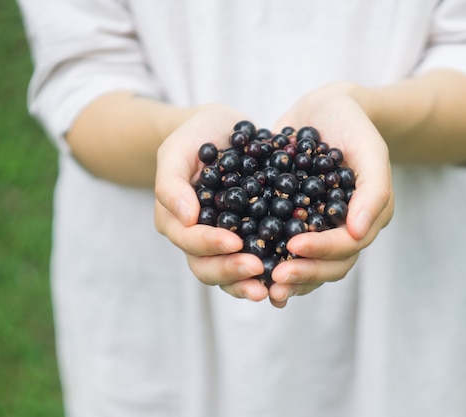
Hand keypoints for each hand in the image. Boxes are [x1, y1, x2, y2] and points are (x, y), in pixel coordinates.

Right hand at [154, 104, 270, 301]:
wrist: (221, 129)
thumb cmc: (194, 136)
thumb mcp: (177, 150)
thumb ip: (172, 183)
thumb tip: (186, 218)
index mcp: (177, 221)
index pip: (189, 241)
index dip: (209, 244)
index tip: (234, 242)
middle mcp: (199, 238)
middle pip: (208, 267)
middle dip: (232, 272)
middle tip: (258, 269)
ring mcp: (225, 241)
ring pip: (232, 273)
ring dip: (251, 282)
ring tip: (274, 286)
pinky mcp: (250, 237)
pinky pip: (258, 258)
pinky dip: (272, 270)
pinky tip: (292, 273)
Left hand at [267, 83, 393, 307]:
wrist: (327, 108)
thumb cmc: (352, 124)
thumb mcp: (369, 148)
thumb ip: (373, 189)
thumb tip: (359, 232)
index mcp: (367, 217)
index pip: (348, 245)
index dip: (323, 250)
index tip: (294, 246)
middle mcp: (345, 229)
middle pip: (329, 265)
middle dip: (304, 273)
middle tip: (275, 280)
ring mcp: (319, 227)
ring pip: (308, 263)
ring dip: (287, 277)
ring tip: (262, 284)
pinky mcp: (295, 220)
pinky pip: (285, 246)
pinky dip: (271, 258)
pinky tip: (247, 263)